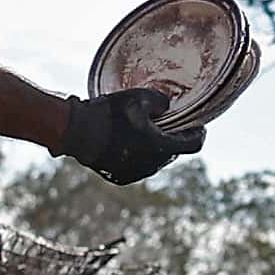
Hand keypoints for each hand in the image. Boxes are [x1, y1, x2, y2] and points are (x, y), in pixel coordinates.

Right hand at [59, 87, 204, 185]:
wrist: (76, 132)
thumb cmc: (109, 113)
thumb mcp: (139, 97)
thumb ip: (160, 101)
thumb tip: (166, 107)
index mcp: (161, 147)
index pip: (193, 145)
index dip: (198, 134)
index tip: (198, 126)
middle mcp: (152, 165)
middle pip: (172, 152)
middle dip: (172, 138)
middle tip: (167, 124)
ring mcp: (136, 174)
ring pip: (154, 160)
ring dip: (154, 148)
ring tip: (144, 131)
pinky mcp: (120, 178)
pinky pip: (137, 166)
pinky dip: (138, 155)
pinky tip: (128, 142)